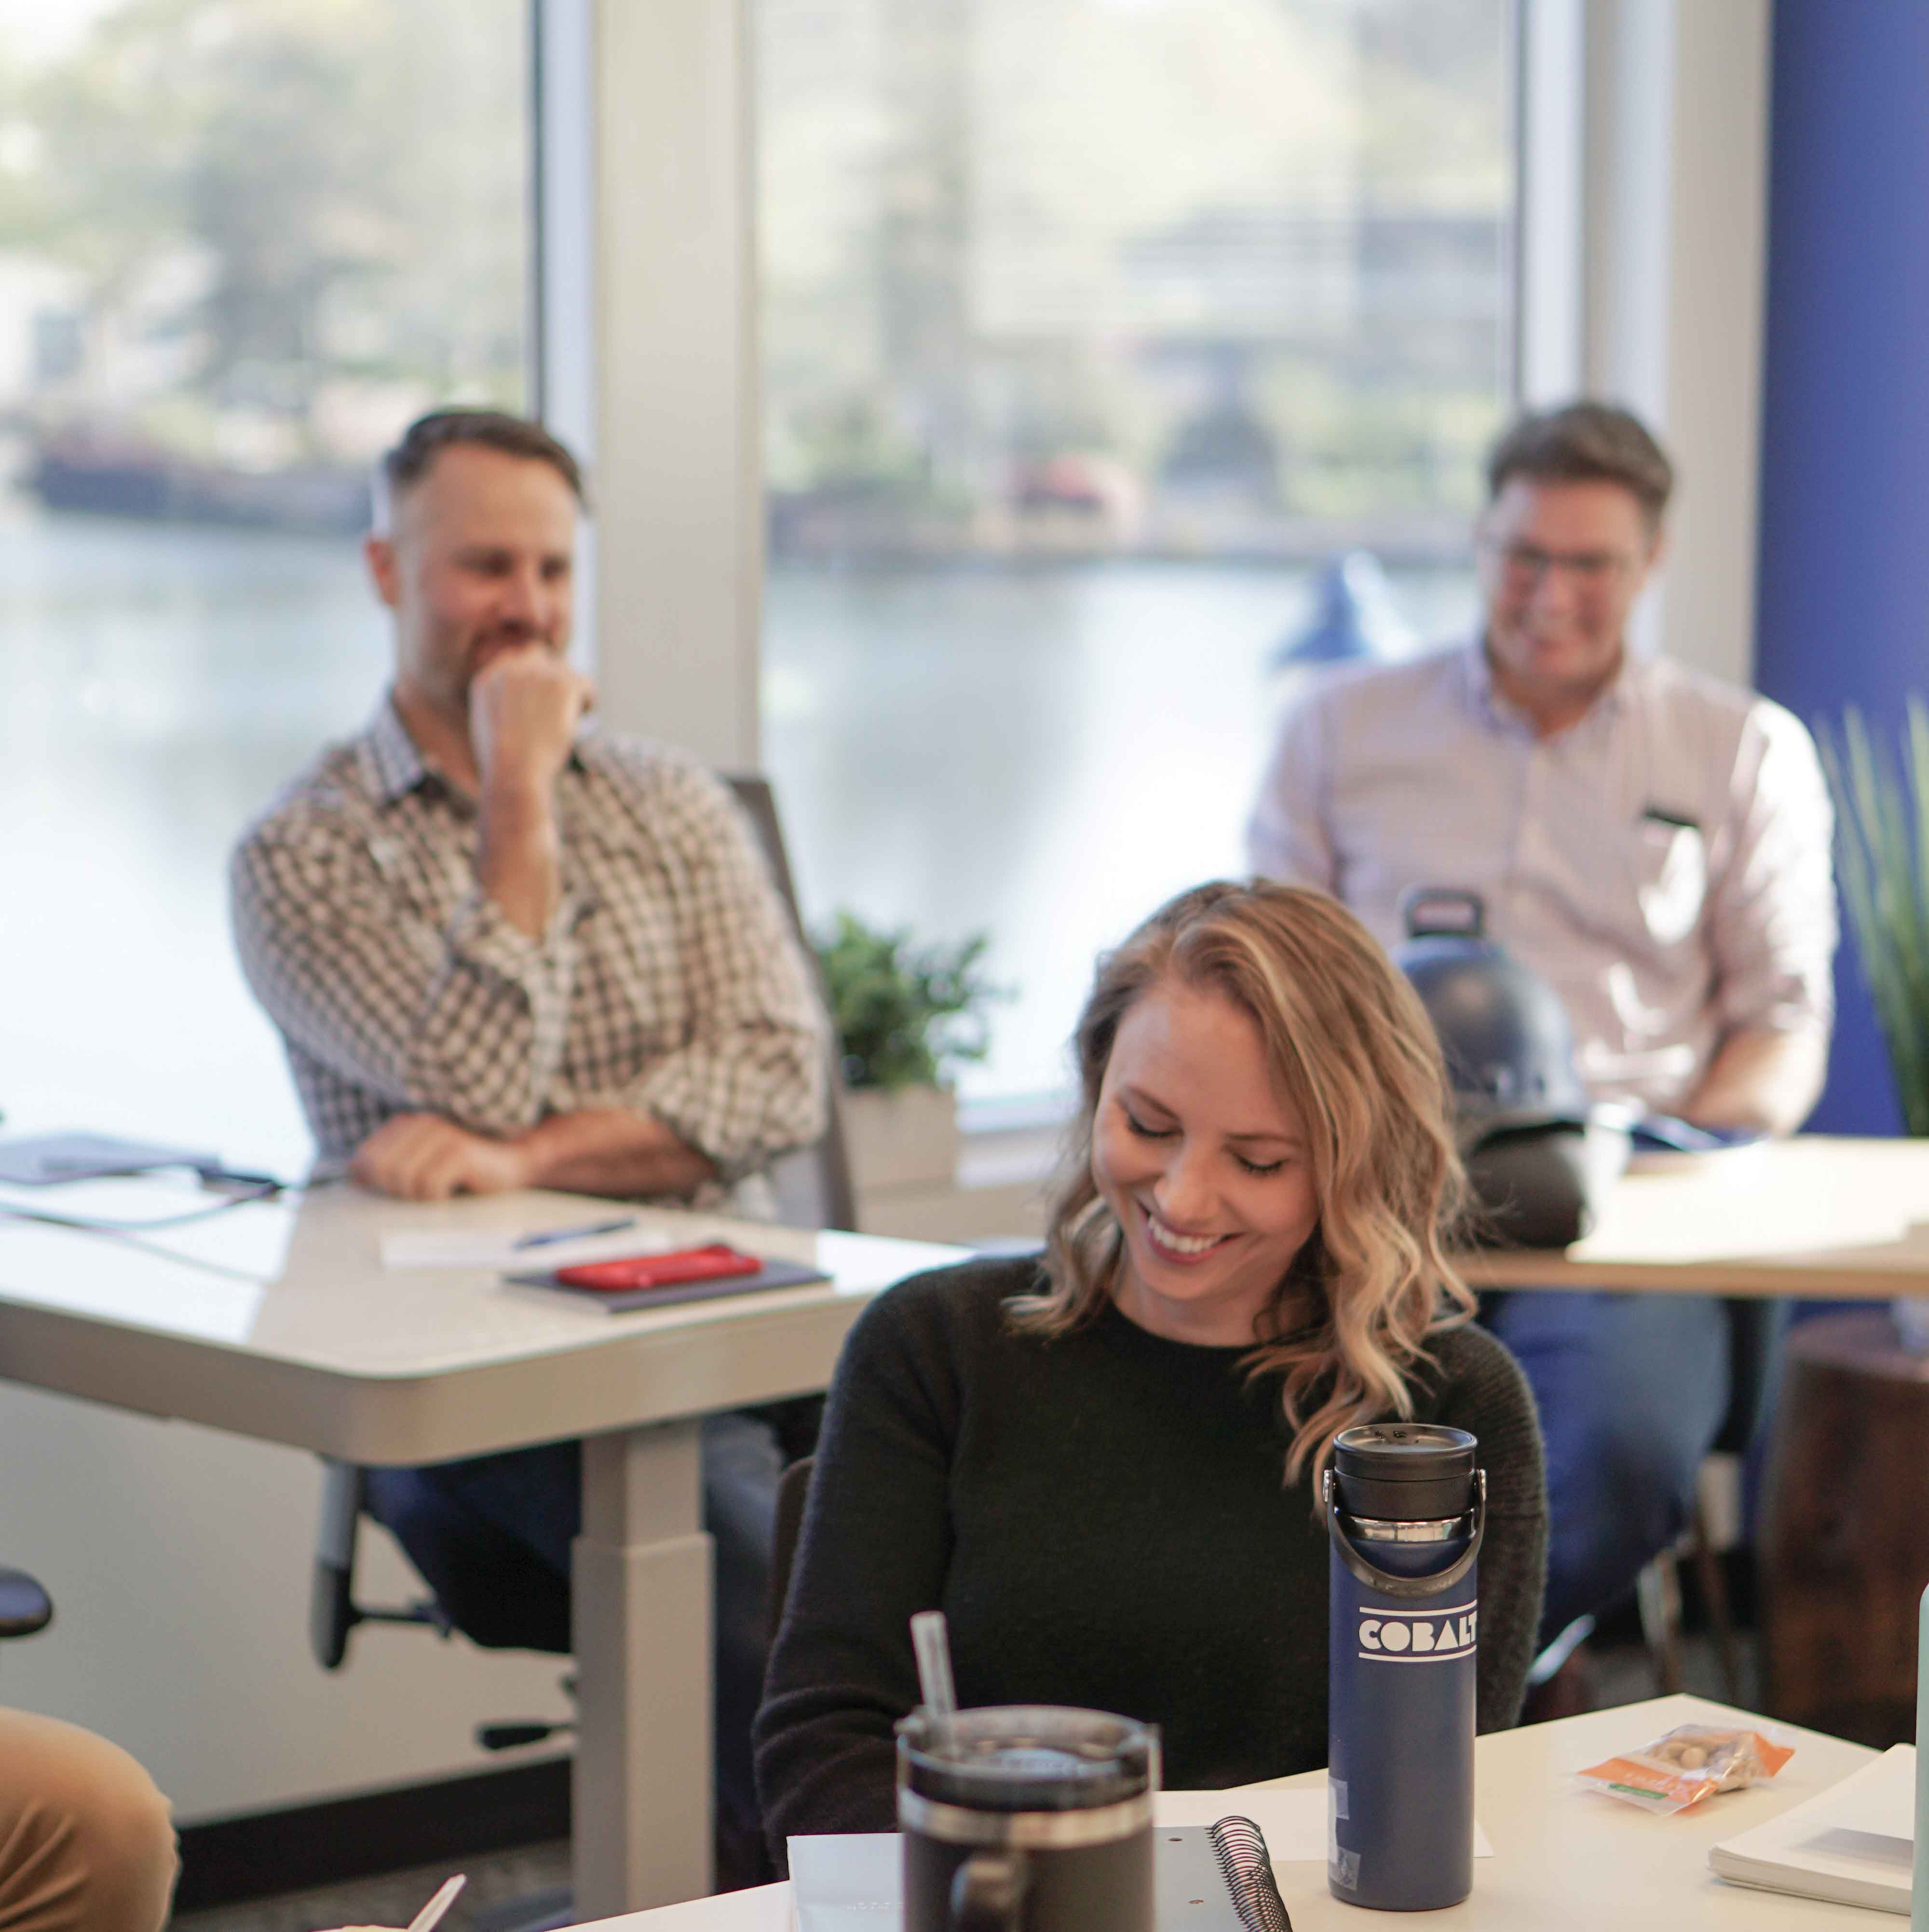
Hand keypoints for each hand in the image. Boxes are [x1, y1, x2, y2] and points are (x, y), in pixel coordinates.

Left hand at [351, 1114, 534, 1201]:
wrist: (512, 1161)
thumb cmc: (463, 1168)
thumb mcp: (420, 1164)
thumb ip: (386, 1165)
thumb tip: (352, 1176)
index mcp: (407, 1124)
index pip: (365, 1158)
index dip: (374, 1181)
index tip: (399, 1188)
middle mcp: (421, 1124)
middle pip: (381, 1170)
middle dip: (397, 1190)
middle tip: (422, 1192)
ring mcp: (442, 1136)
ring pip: (402, 1179)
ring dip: (418, 1195)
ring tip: (439, 1189)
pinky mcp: (459, 1152)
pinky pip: (428, 1186)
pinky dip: (436, 1197)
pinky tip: (452, 1190)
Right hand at [469, 645, 593, 802]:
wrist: (515, 772)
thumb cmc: (504, 766)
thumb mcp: (491, 732)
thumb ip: (503, 708)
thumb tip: (526, 707)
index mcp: (485, 680)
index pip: (512, 658)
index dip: (532, 675)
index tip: (542, 694)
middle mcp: (508, 669)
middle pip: (539, 655)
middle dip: (551, 675)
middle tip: (561, 699)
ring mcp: (535, 673)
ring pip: (564, 670)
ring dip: (570, 690)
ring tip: (571, 714)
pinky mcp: (561, 682)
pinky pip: (585, 682)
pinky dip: (588, 699)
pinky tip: (586, 713)